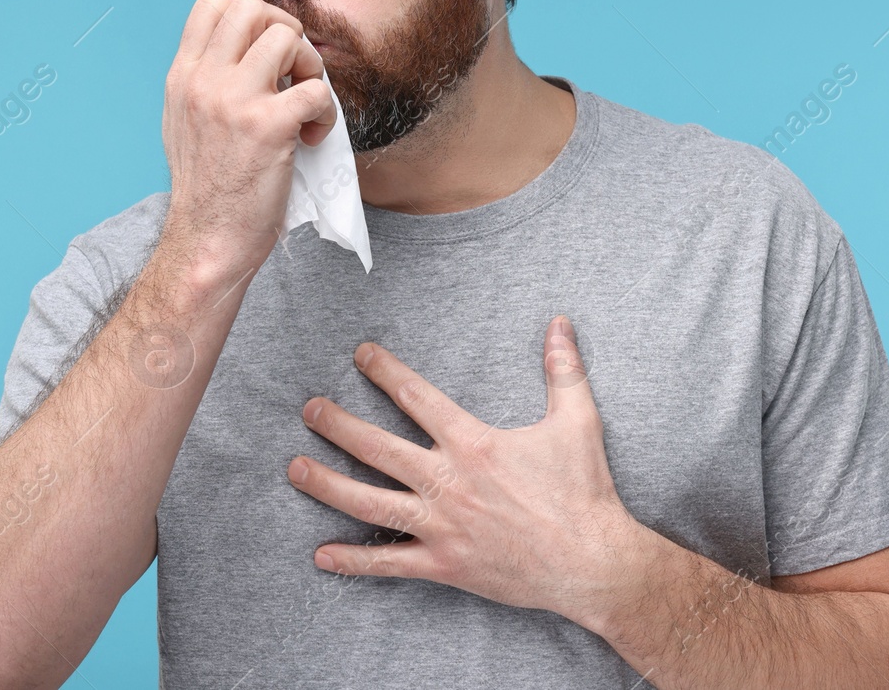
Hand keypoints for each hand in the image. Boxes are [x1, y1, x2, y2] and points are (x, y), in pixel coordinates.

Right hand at [159, 0, 336, 282]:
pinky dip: (325, 112)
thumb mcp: (184, 120)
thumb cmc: (206, 187)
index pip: (213, 3)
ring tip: (304, 103)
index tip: (265, 51)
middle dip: (285, 33)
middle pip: (254, 10)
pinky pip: (316, 90)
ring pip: (289, 39)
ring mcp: (234, 101)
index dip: (252, 15)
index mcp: (183, 76)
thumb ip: (205, 80)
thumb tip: (240, 46)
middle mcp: (204, 81)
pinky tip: (311, 136)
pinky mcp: (268, 127)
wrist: (207, 240)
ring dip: (311, 68)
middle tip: (293, 73)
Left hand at [286, 316, 649, 626]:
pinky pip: (390, 563)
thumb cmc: (585, 492)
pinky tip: (322, 556)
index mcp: (473, 444)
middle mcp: (449, 482)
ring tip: (294, 469)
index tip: (360, 355)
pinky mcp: (445, 564)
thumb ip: (563, 370)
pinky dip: (354, 561)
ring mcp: (442, 526)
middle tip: (309, 409)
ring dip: (327, 485)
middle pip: (378, 447)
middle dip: (337, 425)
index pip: (417, 399)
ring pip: (370, 503)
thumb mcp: (577, 422)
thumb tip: (561, 323)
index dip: (385, 372)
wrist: (594, 563)